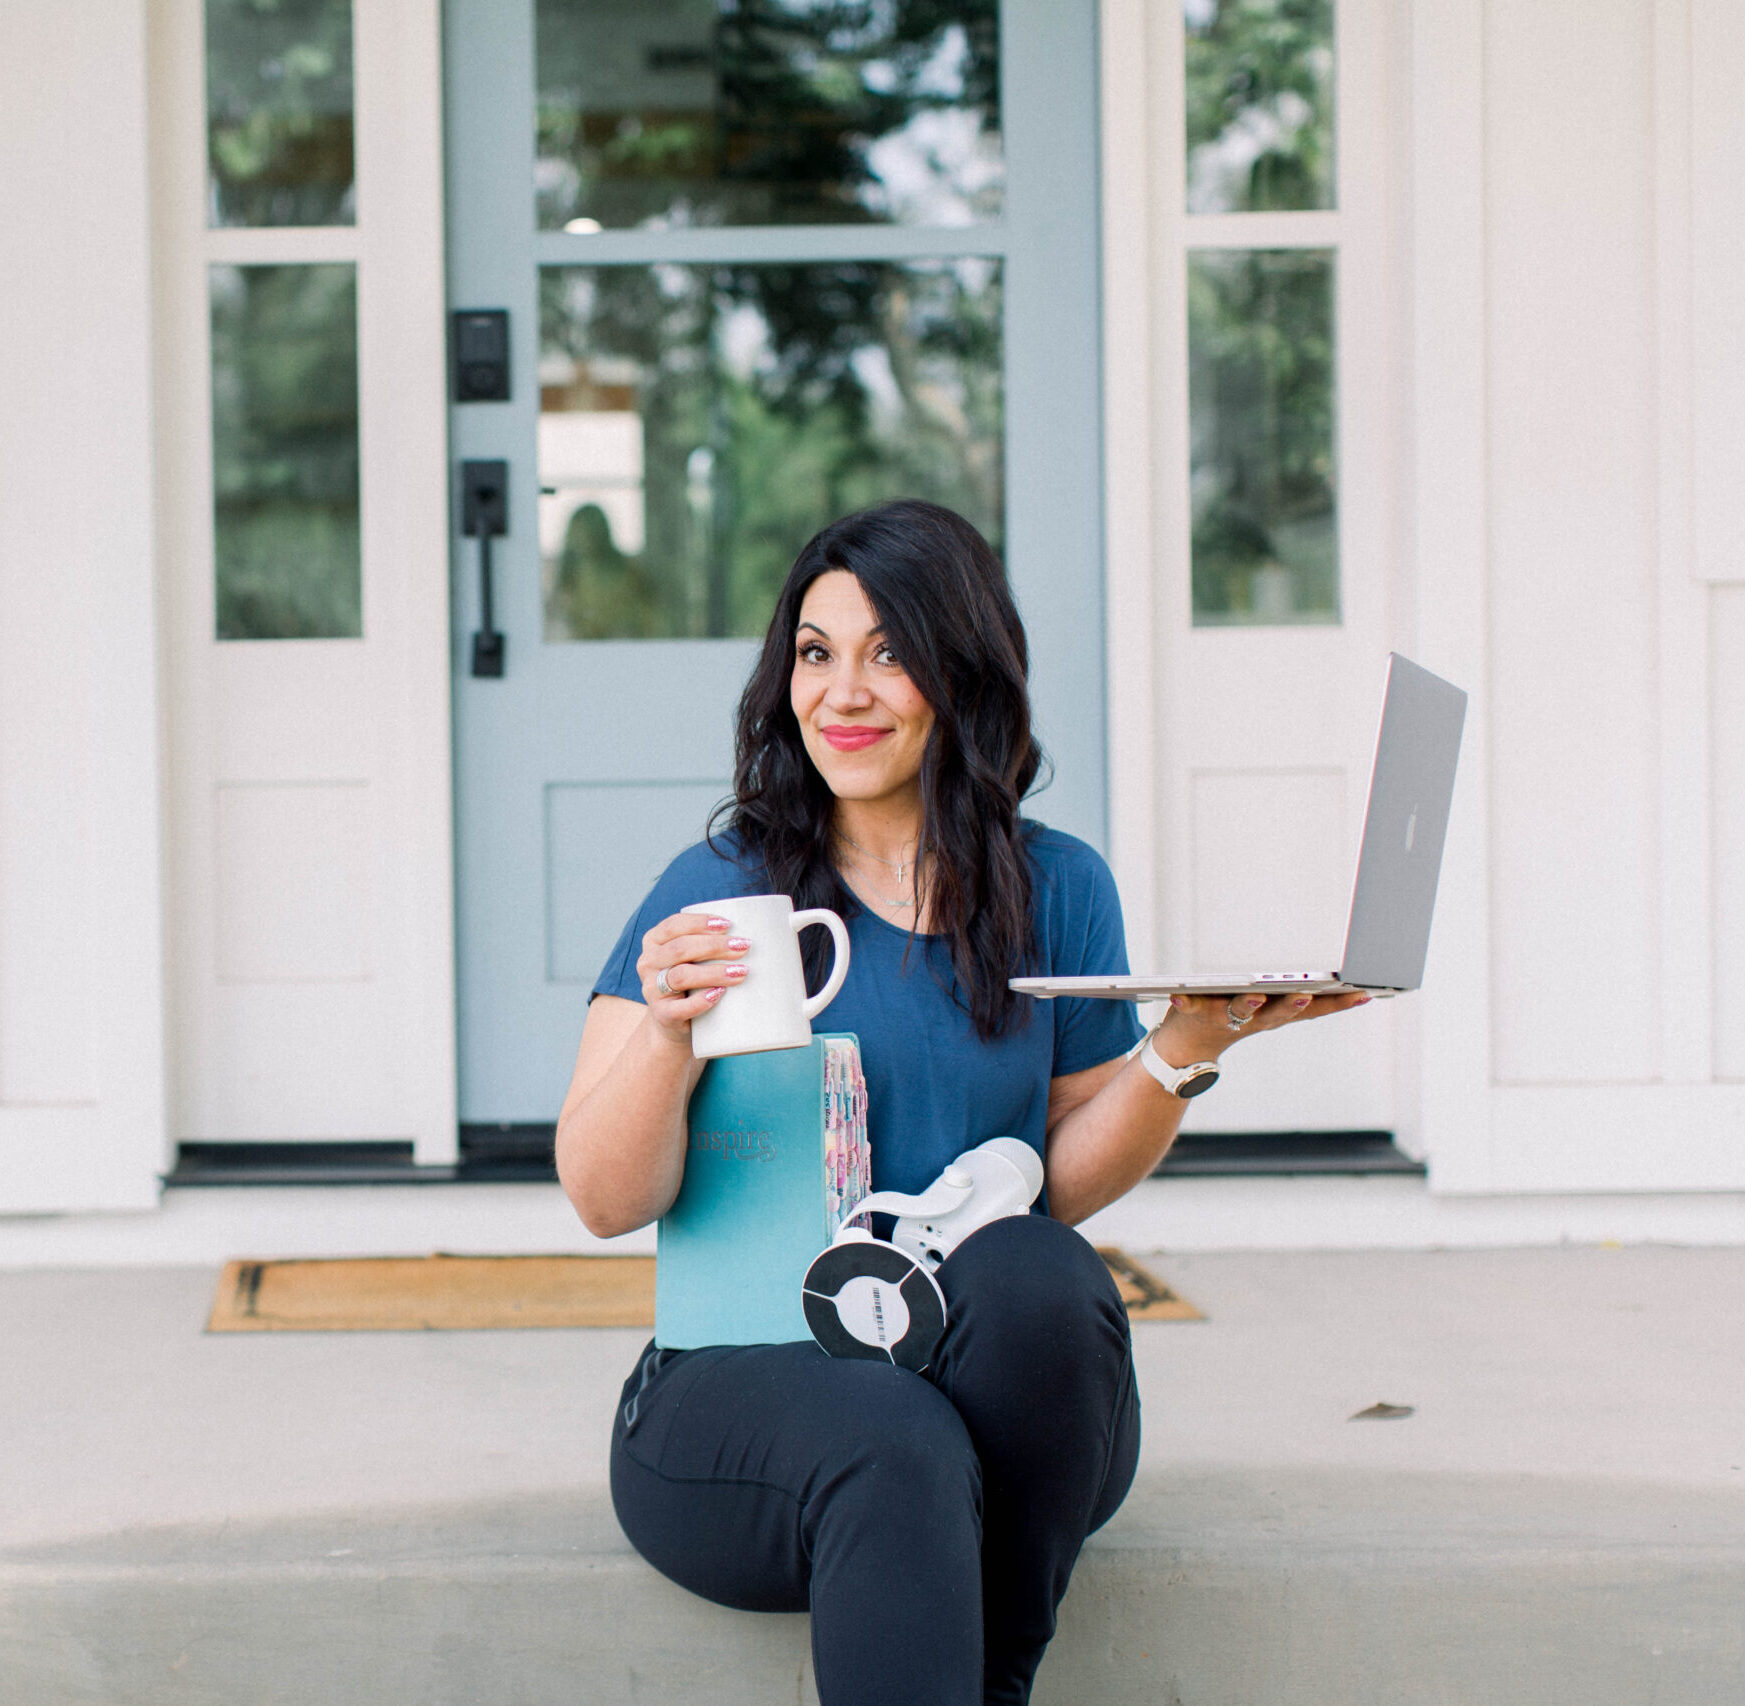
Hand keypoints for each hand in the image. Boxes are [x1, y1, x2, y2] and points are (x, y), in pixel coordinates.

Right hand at [636, 911, 751, 1045]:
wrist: (672, 1022)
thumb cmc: (690, 982)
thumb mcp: (691, 958)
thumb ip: (707, 943)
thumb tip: (750, 933)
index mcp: (654, 941)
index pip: (674, 925)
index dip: (700, 923)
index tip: (727, 925)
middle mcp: (648, 963)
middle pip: (680, 949)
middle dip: (714, 946)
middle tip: (743, 947)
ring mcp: (652, 990)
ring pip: (681, 976)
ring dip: (714, 972)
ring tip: (741, 971)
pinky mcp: (662, 1014)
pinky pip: (681, 1008)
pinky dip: (702, 1000)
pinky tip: (719, 994)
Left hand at [1153, 988, 1372, 1062]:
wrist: (1187, 1047)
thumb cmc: (1233, 1016)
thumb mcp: (1271, 1006)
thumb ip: (1298, 994)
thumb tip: (1338, 978)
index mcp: (1275, 1014)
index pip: (1313, 1010)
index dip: (1338, 1004)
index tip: (1364, 992)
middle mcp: (1254, 1019)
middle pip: (1278, 1014)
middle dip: (1293, 1004)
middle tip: (1305, 994)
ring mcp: (1224, 1017)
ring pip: (1239, 1011)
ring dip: (1248, 1005)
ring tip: (1256, 995)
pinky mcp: (1194, 1012)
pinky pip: (1189, 1005)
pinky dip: (1184, 1000)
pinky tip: (1178, 994)